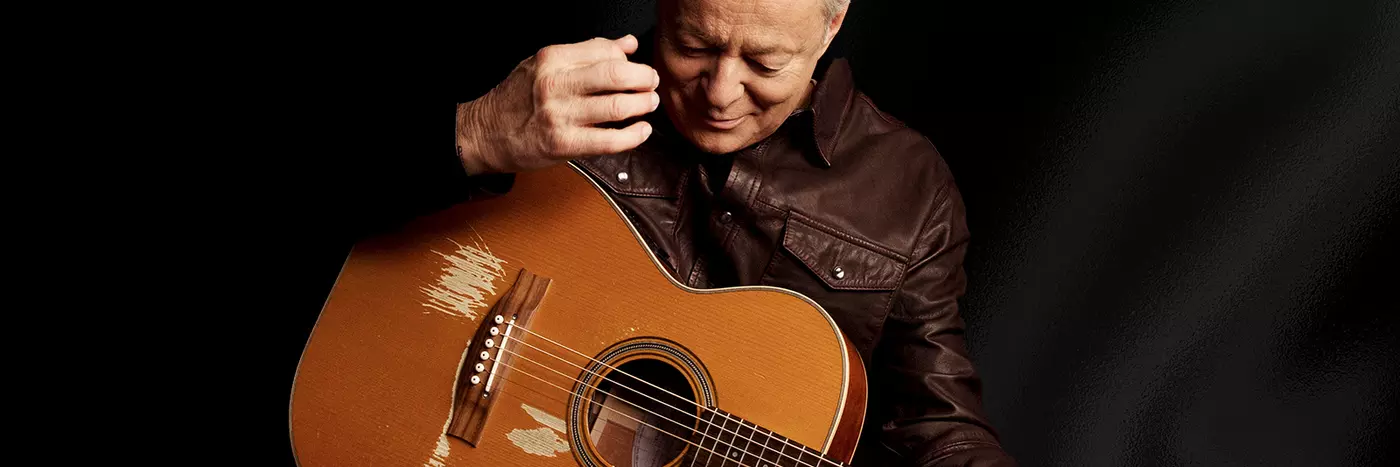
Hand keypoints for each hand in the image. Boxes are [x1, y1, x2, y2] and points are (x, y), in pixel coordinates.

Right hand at [457, 34, 659, 174]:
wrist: (484, 132)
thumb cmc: (517, 98)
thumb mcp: (545, 64)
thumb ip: (588, 53)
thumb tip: (628, 44)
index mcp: (552, 58)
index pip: (605, 50)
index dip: (628, 58)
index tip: (635, 67)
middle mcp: (555, 83)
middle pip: (616, 73)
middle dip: (643, 78)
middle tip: (651, 83)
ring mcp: (559, 115)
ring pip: (617, 106)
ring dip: (643, 105)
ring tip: (649, 104)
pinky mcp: (563, 144)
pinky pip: (609, 140)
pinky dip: (633, 136)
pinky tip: (641, 131)